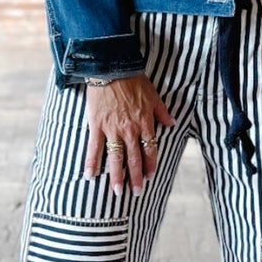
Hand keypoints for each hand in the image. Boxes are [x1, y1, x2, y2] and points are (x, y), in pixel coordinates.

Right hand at [84, 75, 175, 196]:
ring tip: (117, 192)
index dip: (150, 164)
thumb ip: (162, 112)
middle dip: (135, 177)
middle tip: (135, 193)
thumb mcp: (154, 95)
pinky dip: (91, 163)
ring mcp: (112, 129)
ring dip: (117, 176)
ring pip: (116, 158)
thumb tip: (171, 124)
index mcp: (145, 123)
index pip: (150, 149)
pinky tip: (89, 176)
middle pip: (134, 158)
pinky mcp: (97, 125)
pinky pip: (94, 148)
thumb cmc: (133, 80)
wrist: (112, 68)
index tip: (149, 176)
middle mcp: (130, 130)